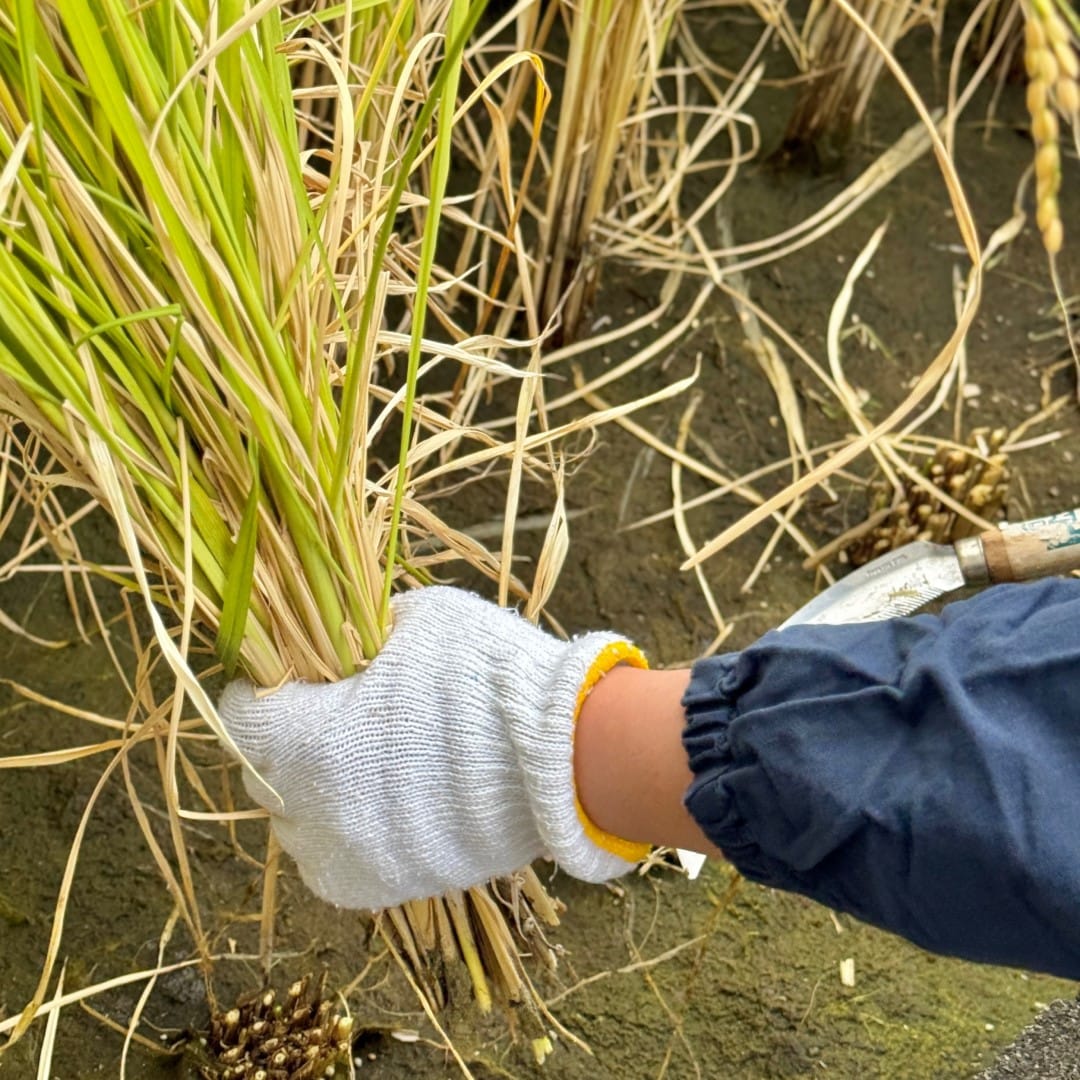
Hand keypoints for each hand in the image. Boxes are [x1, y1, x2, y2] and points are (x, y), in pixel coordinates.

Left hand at [217, 586, 649, 910]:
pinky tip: (380, 806)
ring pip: (296, 830)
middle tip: (329, 718)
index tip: (288, 681)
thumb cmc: (489, 676)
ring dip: (311, 797)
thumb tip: (343, 634)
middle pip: (263, 777)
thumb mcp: (420, 618)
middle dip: (286, 744)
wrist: (568, 756)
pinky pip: (338, 865)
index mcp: (311, 741)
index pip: (240, 719)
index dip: (261, 692)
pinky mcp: (390, 887)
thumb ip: (363, 627)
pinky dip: (346, 836)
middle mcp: (317, 812)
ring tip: (357, 765)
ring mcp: (354, 857)